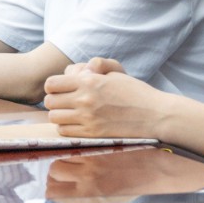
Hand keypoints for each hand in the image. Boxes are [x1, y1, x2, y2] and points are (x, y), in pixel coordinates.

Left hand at [43, 57, 159, 137]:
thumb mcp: (116, 72)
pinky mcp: (91, 134)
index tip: (62, 87)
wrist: (154, 115)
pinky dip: (67, 127)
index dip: (54, 85)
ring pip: (54, 118)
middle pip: (49, 102)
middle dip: (55, 99)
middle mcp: (85, 100)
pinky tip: (78, 123)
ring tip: (71, 112)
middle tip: (65, 100)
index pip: (51, 84)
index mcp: (89, 82)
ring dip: (60, 114)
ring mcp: (87, 119)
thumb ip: (94, 68)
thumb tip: (76, 71)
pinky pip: (65, 132)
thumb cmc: (136, 92)